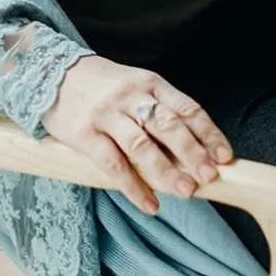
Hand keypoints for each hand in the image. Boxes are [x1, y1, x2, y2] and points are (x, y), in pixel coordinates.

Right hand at [41, 55, 234, 213]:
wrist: (51, 72)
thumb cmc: (103, 86)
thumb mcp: (136, 87)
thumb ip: (160, 112)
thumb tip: (194, 152)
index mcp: (149, 82)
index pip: (186, 108)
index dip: (208, 133)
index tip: (225, 157)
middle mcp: (130, 96)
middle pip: (167, 125)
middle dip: (192, 152)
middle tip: (210, 177)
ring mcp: (106, 114)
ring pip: (142, 144)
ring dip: (166, 171)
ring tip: (186, 192)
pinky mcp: (84, 133)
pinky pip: (112, 163)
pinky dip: (133, 186)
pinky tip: (149, 203)